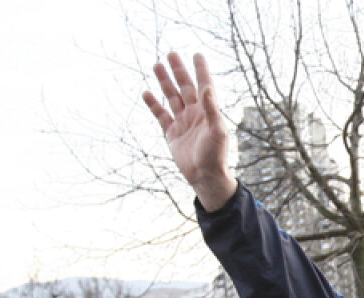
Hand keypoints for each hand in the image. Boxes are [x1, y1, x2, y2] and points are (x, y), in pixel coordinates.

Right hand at [143, 52, 237, 210]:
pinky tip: (146, 93)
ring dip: (165, 82)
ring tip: (157, 65)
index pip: (204, 85)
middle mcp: (195, 114)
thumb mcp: (217, 131)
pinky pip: (161, 115)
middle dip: (178, 71)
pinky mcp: (172, 133)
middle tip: (171, 54)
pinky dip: (153, 104)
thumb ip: (212, 109)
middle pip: (185, 87)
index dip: (200, 70)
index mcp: (208, 111)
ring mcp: (183, 122)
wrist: (205, 177)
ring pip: (172, 97)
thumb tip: (206, 88)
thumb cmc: (216, 155)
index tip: (196, 54)